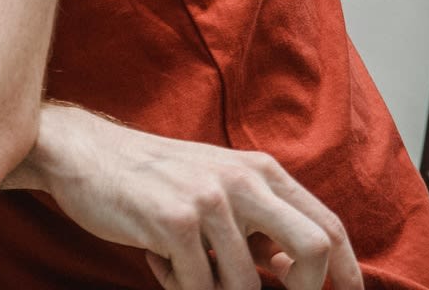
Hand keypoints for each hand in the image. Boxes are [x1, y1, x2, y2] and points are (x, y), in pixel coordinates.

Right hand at [11, 105, 361, 289]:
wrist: (81, 153)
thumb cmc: (151, 178)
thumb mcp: (216, 183)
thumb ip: (259, 218)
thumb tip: (296, 271)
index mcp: (260, 170)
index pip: (326, 226)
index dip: (346, 272)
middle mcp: (243, 180)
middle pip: (312, 250)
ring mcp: (210, 199)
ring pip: (246, 285)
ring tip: (181, 268)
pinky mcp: (175, 221)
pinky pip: (199, 287)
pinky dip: (179, 286)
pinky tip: (157, 259)